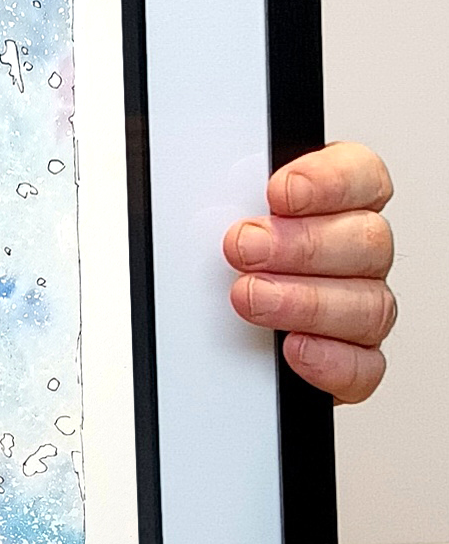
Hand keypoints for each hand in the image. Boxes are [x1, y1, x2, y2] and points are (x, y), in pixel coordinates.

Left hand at [223, 141, 394, 403]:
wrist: (202, 338)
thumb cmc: (210, 264)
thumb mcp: (202, 218)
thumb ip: (213, 197)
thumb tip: (176, 183)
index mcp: (331, 205)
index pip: (362, 177)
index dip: (330, 182)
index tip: (279, 192)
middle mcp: (353, 255)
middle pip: (367, 241)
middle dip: (301, 245)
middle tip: (243, 248)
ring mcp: (357, 308)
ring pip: (368, 304)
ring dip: (305, 301)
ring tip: (248, 298)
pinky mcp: (348, 360)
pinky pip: (363, 365)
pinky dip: (330, 359)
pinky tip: (291, 347)